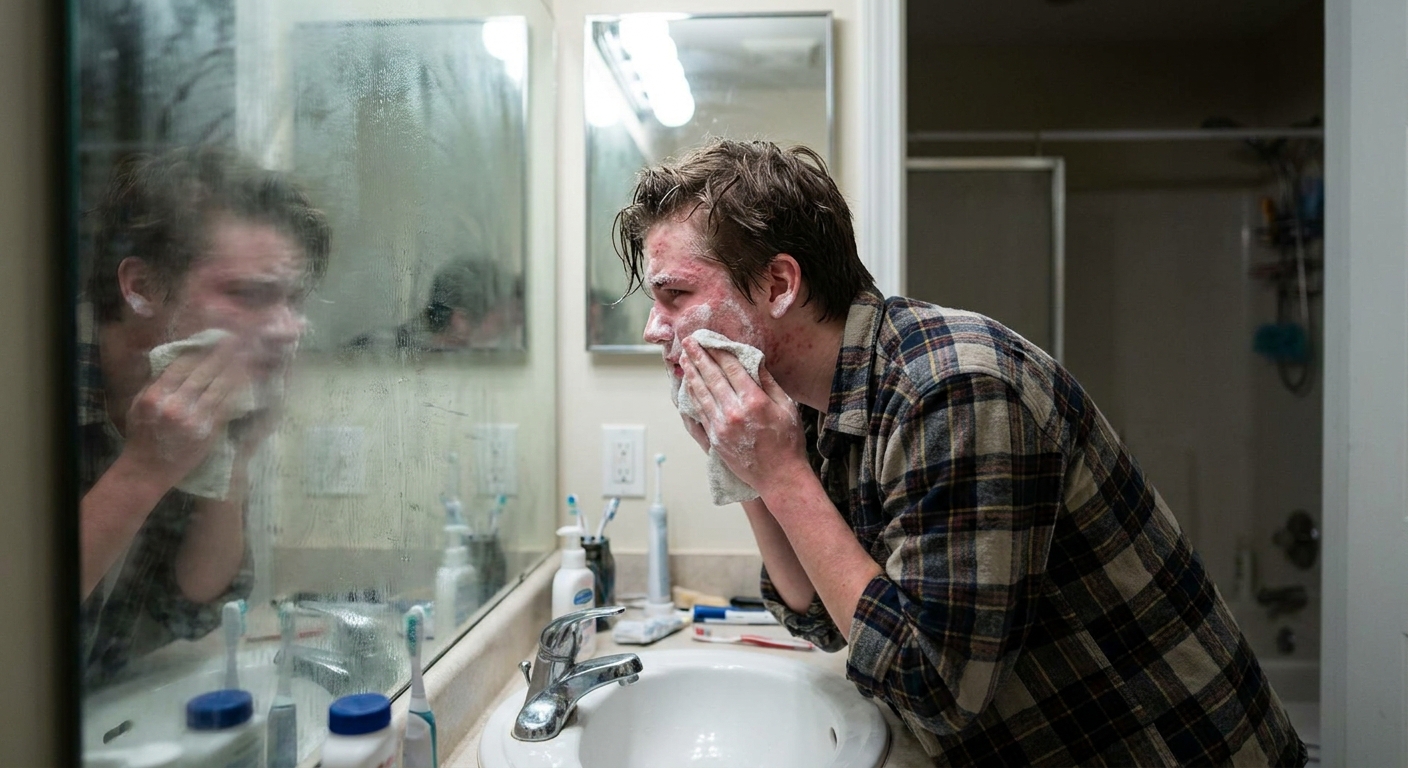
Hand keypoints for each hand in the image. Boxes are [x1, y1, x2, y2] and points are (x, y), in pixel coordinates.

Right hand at [120, 335, 253, 488]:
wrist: (147, 470)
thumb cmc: (141, 436)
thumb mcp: (139, 406)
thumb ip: (154, 383)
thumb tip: (173, 359)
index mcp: (155, 396)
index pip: (182, 366)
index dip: (200, 350)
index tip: (214, 337)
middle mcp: (175, 406)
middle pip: (204, 373)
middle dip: (222, 353)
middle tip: (237, 337)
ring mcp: (194, 420)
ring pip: (219, 387)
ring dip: (235, 367)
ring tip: (246, 352)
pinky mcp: (209, 431)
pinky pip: (227, 406)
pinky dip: (237, 390)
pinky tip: (246, 378)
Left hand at [679, 337, 807, 492]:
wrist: (779, 477)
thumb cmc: (788, 441)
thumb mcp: (787, 407)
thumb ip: (768, 382)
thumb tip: (754, 360)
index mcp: (754, 401)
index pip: (731, 368)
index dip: (719, 350)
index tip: (709, 338)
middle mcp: (734, 411)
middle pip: (712, 377)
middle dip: (699, 356)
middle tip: (688, 341)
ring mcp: (721, 425)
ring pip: (701, 393)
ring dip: (691, 373)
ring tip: (683, 358)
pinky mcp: (715, 437)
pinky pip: (700, 411)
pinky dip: (692, 395)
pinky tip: (689, 384)